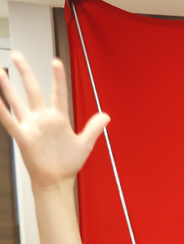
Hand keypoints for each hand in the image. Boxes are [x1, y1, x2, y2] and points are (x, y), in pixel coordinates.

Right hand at [0, 55, 107, 188]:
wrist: (57, 180)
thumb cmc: (68, 163)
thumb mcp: (85, 144)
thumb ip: (93, 128)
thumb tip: (106, 115)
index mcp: (58, 118)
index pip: (58, 93)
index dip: (57, 78)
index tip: (55, 61)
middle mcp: (43, 119)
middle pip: (33, 91)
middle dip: (26, 73)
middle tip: (18, 55)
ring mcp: (31, 126)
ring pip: (17, 102)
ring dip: (7, 87)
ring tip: (0, 71)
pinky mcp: (23, 137)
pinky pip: (9, 121)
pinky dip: (1, 110)